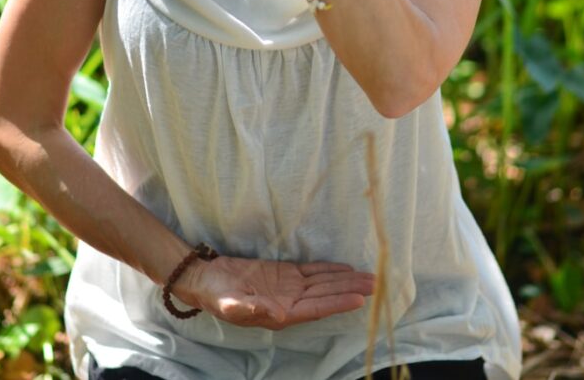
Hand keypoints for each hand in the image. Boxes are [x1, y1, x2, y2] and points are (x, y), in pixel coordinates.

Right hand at [173, 254, 374, 329]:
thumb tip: (279, 315)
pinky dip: (330, 270)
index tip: (359, 299)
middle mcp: (290, 302)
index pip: (315, 308)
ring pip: (323, 283)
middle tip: (377, 284)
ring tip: (370, 278)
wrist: (206, 279)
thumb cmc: (216, 294)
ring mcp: (289, 288)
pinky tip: (345, 269)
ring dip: (346, 280)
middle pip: (326, 295)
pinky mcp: (285, 274)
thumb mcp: (230, 303)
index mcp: (280, 313)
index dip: (337, 303)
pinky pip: (312, 272)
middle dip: (351, 290)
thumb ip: (253, 308)